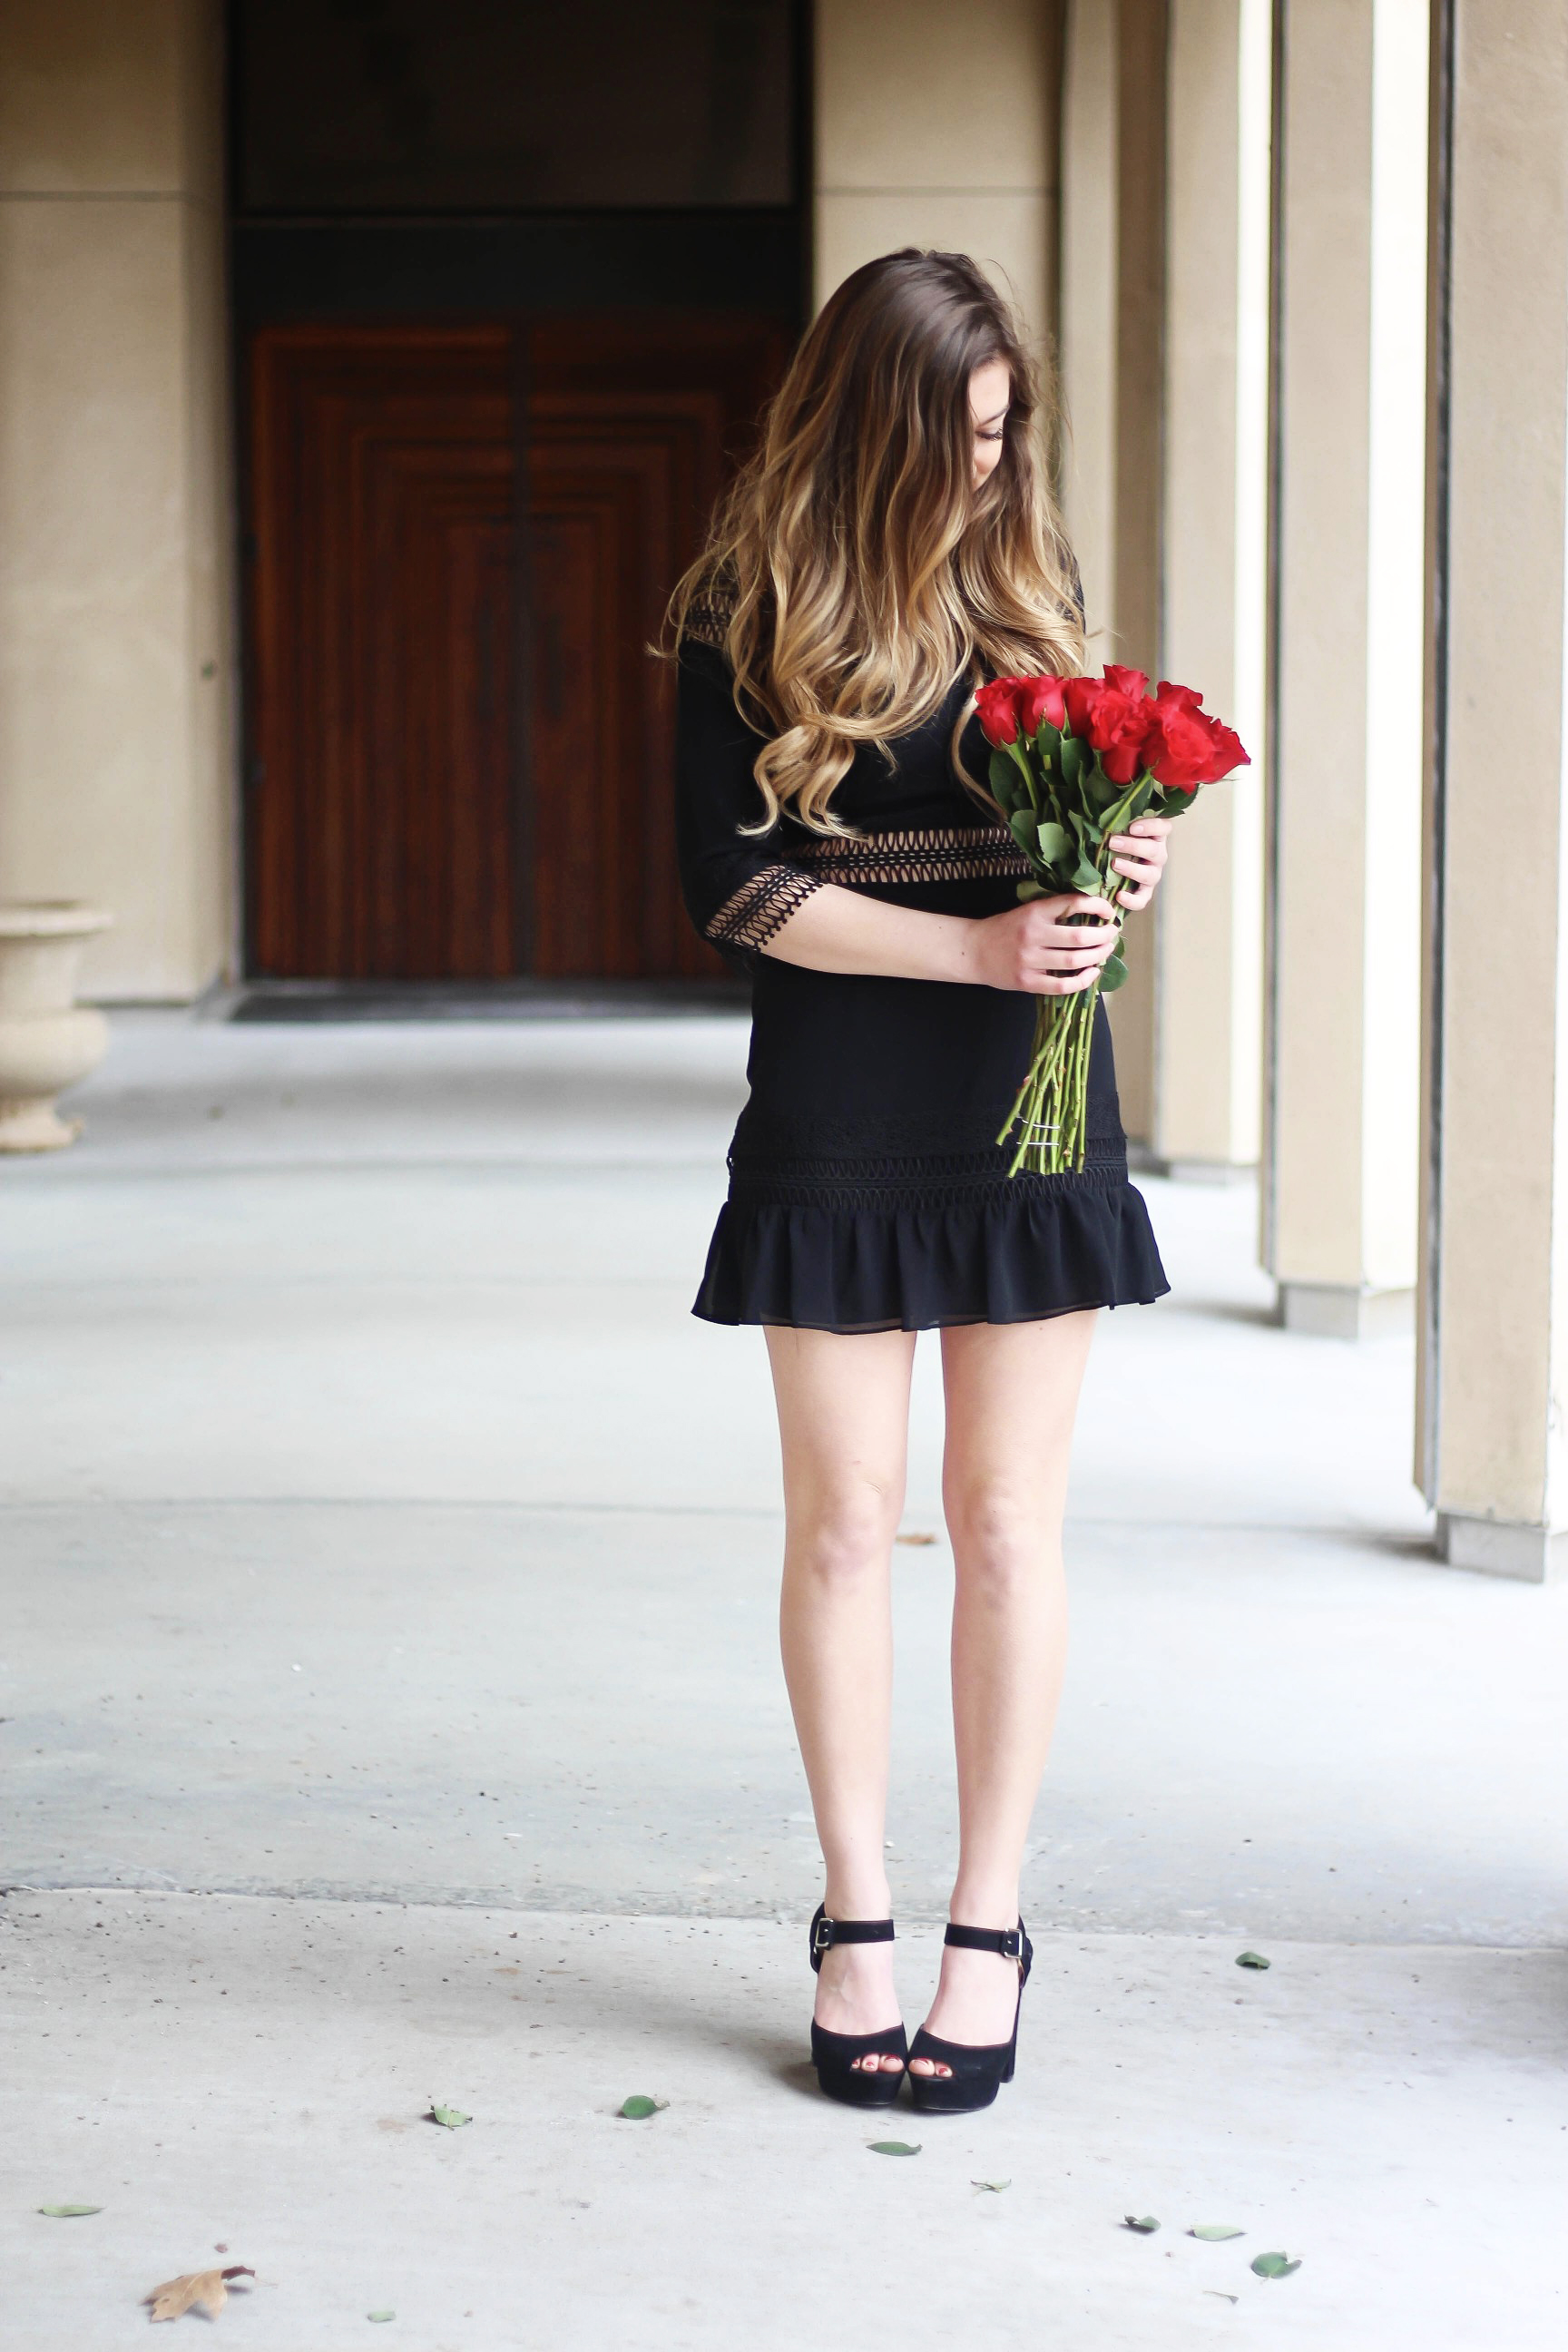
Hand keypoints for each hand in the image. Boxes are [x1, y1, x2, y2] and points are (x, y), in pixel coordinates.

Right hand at [971, 893, 1119, 994]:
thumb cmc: (1004, 928)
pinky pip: (1062, 985)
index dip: (1098, 906)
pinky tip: (1092, 973)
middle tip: (1112, 934)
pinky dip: (1082, 981)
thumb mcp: (1027, 911)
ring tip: (1105, 951)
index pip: (1074, 903)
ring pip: (1074, 961)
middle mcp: (1033, 935)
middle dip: (1104, 935)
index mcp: (1034, 912)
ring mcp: (1030, 961)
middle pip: (1080, 937)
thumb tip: (1093, 912)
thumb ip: (1054, 911)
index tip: (1109, 911)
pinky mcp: (1028, 982)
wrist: (973, 950)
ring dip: (1097, 956)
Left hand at [1106, 815, 1171, 909]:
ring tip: (1114, 864)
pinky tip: (1119, 896)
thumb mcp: (1119, 828)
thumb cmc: (1115, 840)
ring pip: (1149, 874)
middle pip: (1153, 850)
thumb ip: (1116, 821)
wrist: (1111, 867)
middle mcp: (1158, 854)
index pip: (1163, 827)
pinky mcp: (1145, 892)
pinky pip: (1143, 899)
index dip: (1151, 826)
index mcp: (1155, 835)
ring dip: (1131, 869)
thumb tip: (1096, 811)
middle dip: (1133, 846)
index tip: (1132, 827)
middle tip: (1113, 842)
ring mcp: (1153, 873)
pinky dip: (1133, 900)